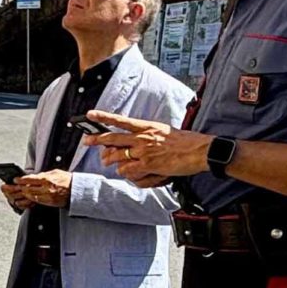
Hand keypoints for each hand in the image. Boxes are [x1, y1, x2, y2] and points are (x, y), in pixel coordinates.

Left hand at [10, 168, 72, 208]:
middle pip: (28, 189)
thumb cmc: (67, 179)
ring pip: (31, 196)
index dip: (21, 180)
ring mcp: (48, 197)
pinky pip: (37, 201)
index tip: (16, 180)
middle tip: (15, 186)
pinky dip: (31, 199)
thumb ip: (43, 174)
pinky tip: (29, 197)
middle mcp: (46, 188)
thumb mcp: (54, 172)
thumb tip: (33, 176)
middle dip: (20, 188)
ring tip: (21, 191)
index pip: (29, 179)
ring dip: (25, 194)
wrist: (77, 189)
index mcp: (47, 179)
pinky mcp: (50, 203)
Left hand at [88, 119, 211, 179]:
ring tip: (108, 162)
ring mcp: (144, 151)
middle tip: (87, 141)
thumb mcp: (163, 131)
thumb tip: (133, 140)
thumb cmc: (184, 142)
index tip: (90, 114)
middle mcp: (143, 137)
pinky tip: (128, 172)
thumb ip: (146, 135)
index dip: (103, 117)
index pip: (120, 120)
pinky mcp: (149, 164)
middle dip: (96, 140)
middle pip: (112, 138)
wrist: (199, 150)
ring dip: (110, 160)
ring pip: (117, 156)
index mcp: (146, 126)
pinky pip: (128, 170)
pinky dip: (126, 173)